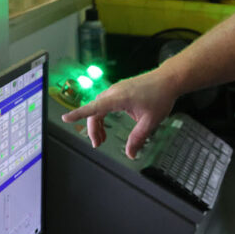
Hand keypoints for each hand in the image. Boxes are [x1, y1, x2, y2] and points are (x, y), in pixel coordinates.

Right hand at [61, 70, 177, 158]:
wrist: (169, 80)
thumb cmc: (160, 96)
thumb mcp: (150, 122)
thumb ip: (138, 138)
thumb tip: (130, 154)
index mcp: (118, 98)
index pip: (93, 107)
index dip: (78, 114)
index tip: (66, 118)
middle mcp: (114, 92)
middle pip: (95, 111)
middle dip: (93, 129)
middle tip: (97, 144)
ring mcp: (117, 90)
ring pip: (100, 107)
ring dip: (98, 123)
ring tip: (102, 138)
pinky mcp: (121, 90)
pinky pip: (106, 103)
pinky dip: (104, 115)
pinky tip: (108, 125)